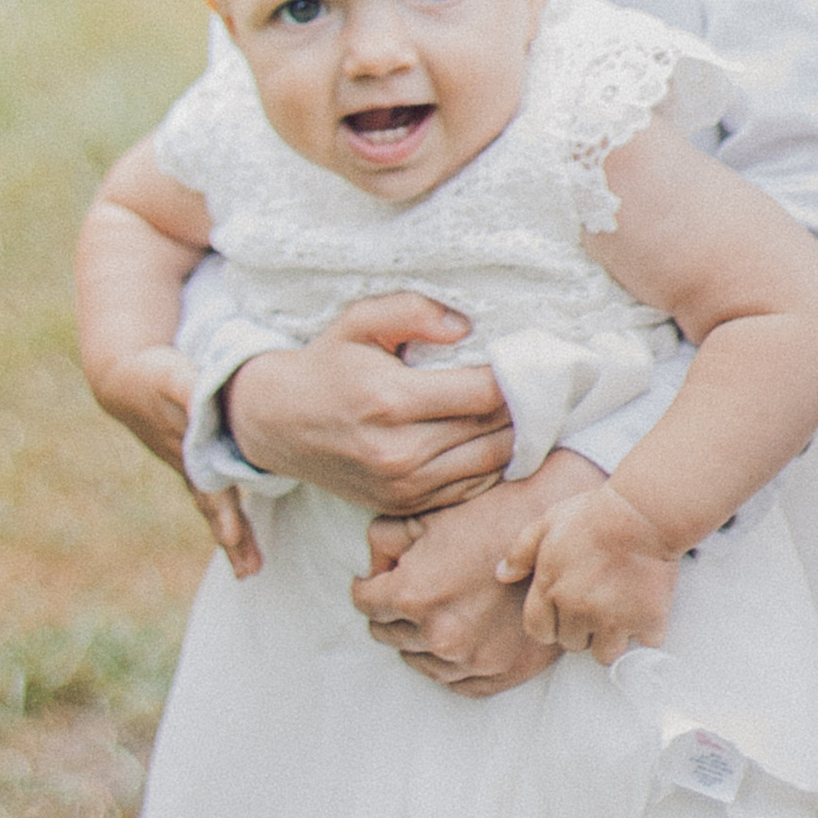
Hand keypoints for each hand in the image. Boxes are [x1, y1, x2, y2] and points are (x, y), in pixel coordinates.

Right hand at [92, 349, 260, 576]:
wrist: (123, 380)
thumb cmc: (153, 376)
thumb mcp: (171, 376)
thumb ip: (188, 389)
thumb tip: (205, 402)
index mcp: (188, 449)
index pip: (210, 487)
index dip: (223, 511)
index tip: (232, 537)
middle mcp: (189, 465)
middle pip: (214, 508)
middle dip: (233, 538)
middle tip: (249, 571)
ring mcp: (189, 467)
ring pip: (213, 506)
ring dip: (232, 536)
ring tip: (248, 569)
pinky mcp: (193, 462)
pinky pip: (212, 496)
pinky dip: (226, 517)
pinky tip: (240, 538)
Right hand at [228, 295, 512, 515]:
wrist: (277, 423)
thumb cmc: (327, 365)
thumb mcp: (359, 322)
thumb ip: (412, 312)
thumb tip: (466, 327)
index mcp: (390, 401)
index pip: (482, 394)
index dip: (516, 378)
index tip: (529, 361)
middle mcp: (399, 451)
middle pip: (493, 432)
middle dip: (524, 407)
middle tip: (540, 384)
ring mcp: (404, 486)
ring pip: (489, 464)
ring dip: (515, 438)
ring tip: (526, 410)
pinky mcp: (404, 505)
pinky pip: (470, 488)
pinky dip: (492, 465)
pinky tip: (494, 439)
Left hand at [349, 457, 602, 694]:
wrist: (555, 537)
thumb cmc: (492, 517)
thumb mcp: (428, 518)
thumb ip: (385, 541)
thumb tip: (372, 566)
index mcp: (414, 595)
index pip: (366, 603)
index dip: (368, 586)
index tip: (375, 581)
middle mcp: (440, 635)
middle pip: (390, 634)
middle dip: (393, 612)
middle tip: (408, 594)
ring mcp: (473, 660)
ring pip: (421, 662)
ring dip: (420, 640)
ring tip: (436, 614)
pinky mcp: (502, 674)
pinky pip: (458, 683)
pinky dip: (451, 665)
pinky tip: (457, 640)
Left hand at [496, 483, 678, 665]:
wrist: (644, 512)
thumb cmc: (594, 514)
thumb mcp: (547, 523)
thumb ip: (521, 552)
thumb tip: (502, 575)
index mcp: (551, 589)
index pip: (539, 632)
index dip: (551, 625)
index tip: (564, 614)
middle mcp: (579, 610)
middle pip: (573, 644)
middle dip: (582, 629)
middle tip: (596, 603)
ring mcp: (613, 619)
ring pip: (606, 653)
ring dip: (612, 637)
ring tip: (620, 611)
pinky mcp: (647, 620)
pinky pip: (645, 642)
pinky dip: (648, 628)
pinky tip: (646, 605)